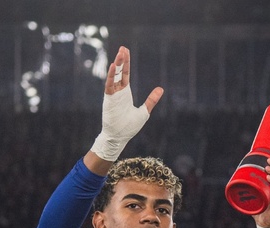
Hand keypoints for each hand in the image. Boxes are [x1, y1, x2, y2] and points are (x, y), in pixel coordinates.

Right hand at [89, 46, 163, 161]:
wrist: (120, 137)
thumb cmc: (129, 127)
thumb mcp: (144, 111)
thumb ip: (151, 100)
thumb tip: (160, 89)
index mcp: (124, 92)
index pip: (125, 74)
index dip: (126, 63)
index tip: (125, 51)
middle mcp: (118, 91)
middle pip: (120, 72)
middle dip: (122, 60)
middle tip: (123, 48)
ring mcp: (113, 94)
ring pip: (114, 76)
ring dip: (117, 64)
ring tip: (120, 53)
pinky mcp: (109, 99)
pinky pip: (109, 85)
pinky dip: (111, 75)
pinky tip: (114, 66)